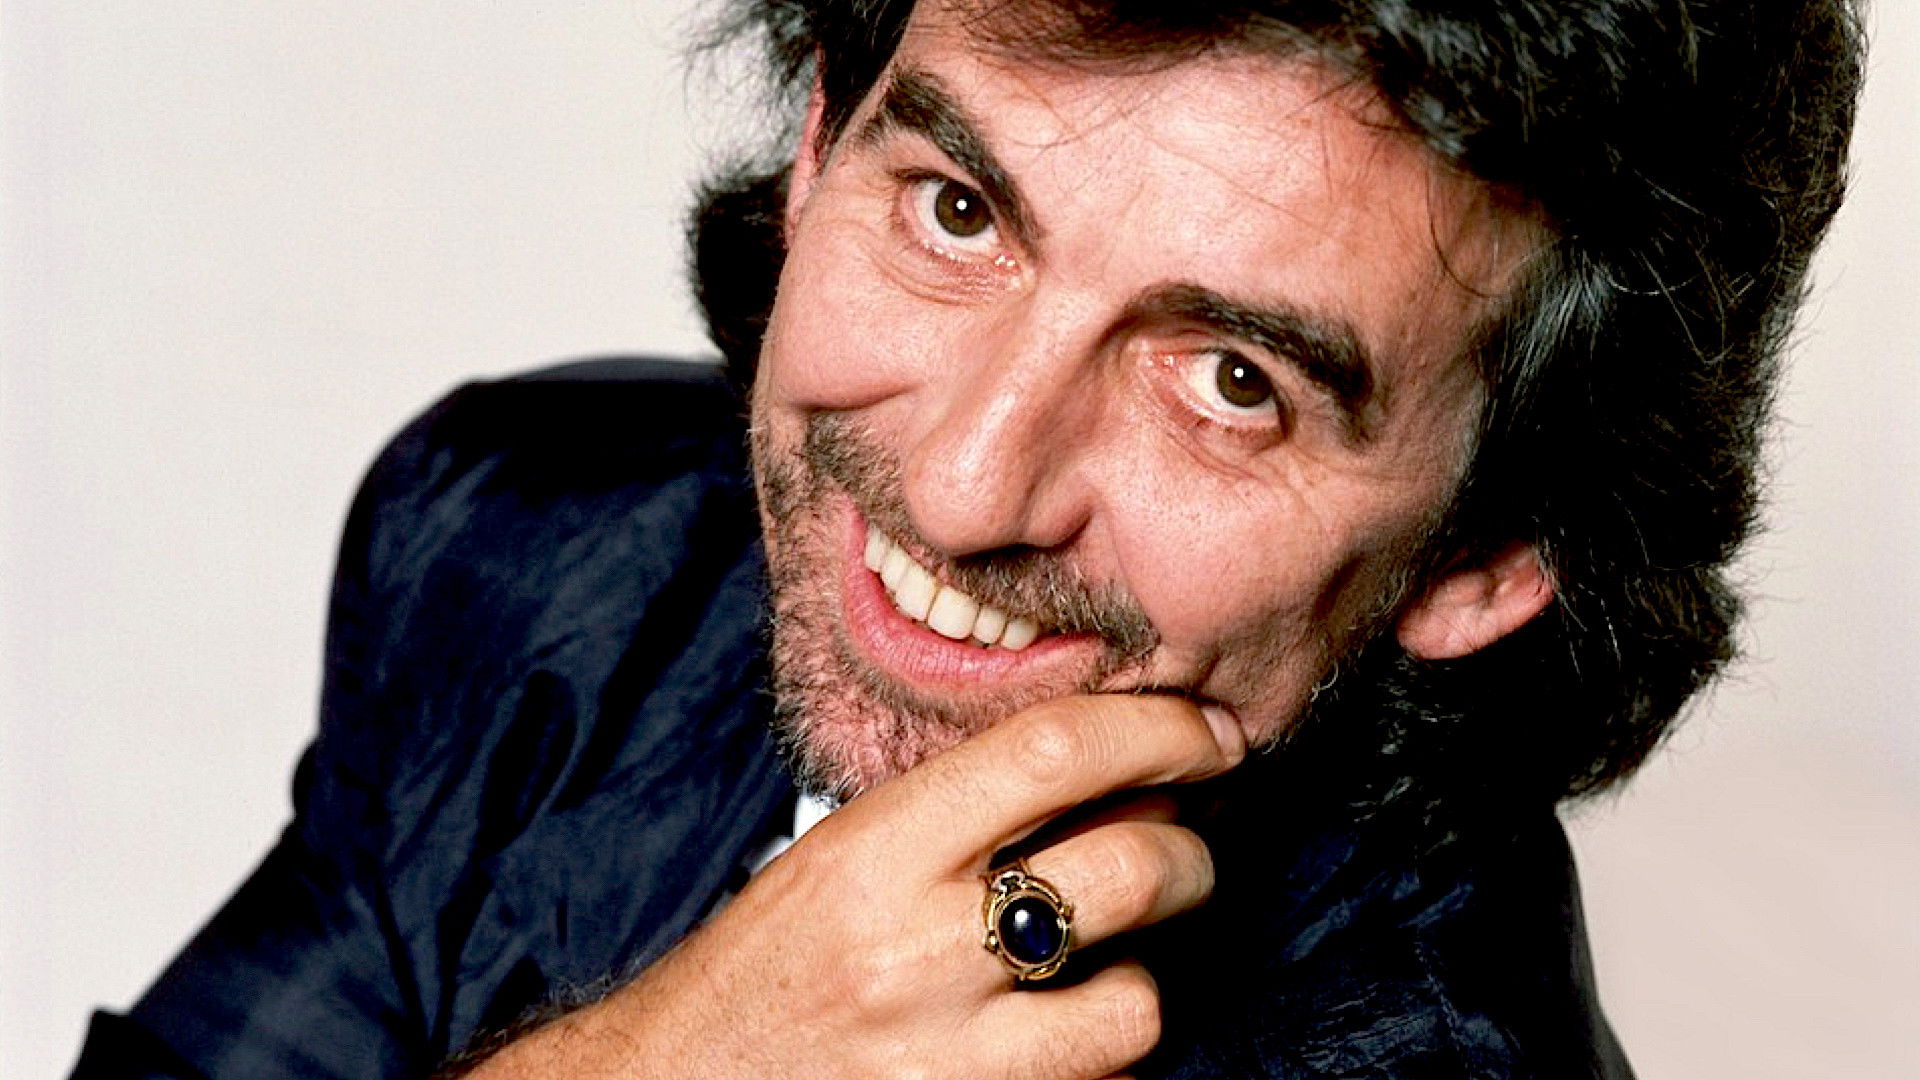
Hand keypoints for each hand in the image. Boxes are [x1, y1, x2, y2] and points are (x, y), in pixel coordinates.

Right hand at [468, 693, 1245, 1079]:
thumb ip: (965, 814)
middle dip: (1191, 855)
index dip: (1159, 730)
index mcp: (875, 853)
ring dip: (1141, 984)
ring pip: (1136, 1006)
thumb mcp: (845, 858)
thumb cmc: (769, 969)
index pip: (1051, 753)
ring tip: (1098, 977)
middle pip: (1128, 871)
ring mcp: (947, 1061)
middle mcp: (912, 952)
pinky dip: (1098, 1069)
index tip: (1210, 733)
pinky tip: (1054, 1048)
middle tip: (1184, 856)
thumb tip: (1128, 772)